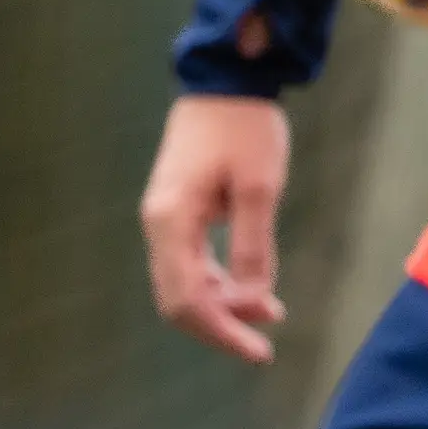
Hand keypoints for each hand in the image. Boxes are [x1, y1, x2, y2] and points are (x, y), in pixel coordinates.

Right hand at [140, 94, 291, 363]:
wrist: (226, 79)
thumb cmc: (244, 126)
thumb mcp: (259, 186)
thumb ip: (253, 246)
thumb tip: (254, 300)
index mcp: (171, 221)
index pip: (187, 299)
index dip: (222, 331)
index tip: (259, 350)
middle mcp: (158, 225)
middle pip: (178, 300)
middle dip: (221, 325)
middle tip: (264, 344)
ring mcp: (165, 219)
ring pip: (185, 284)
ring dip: (223, 304)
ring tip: (269, 313)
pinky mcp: (178, 212)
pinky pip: (191, 263)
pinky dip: (219, 282)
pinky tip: (251, 288)